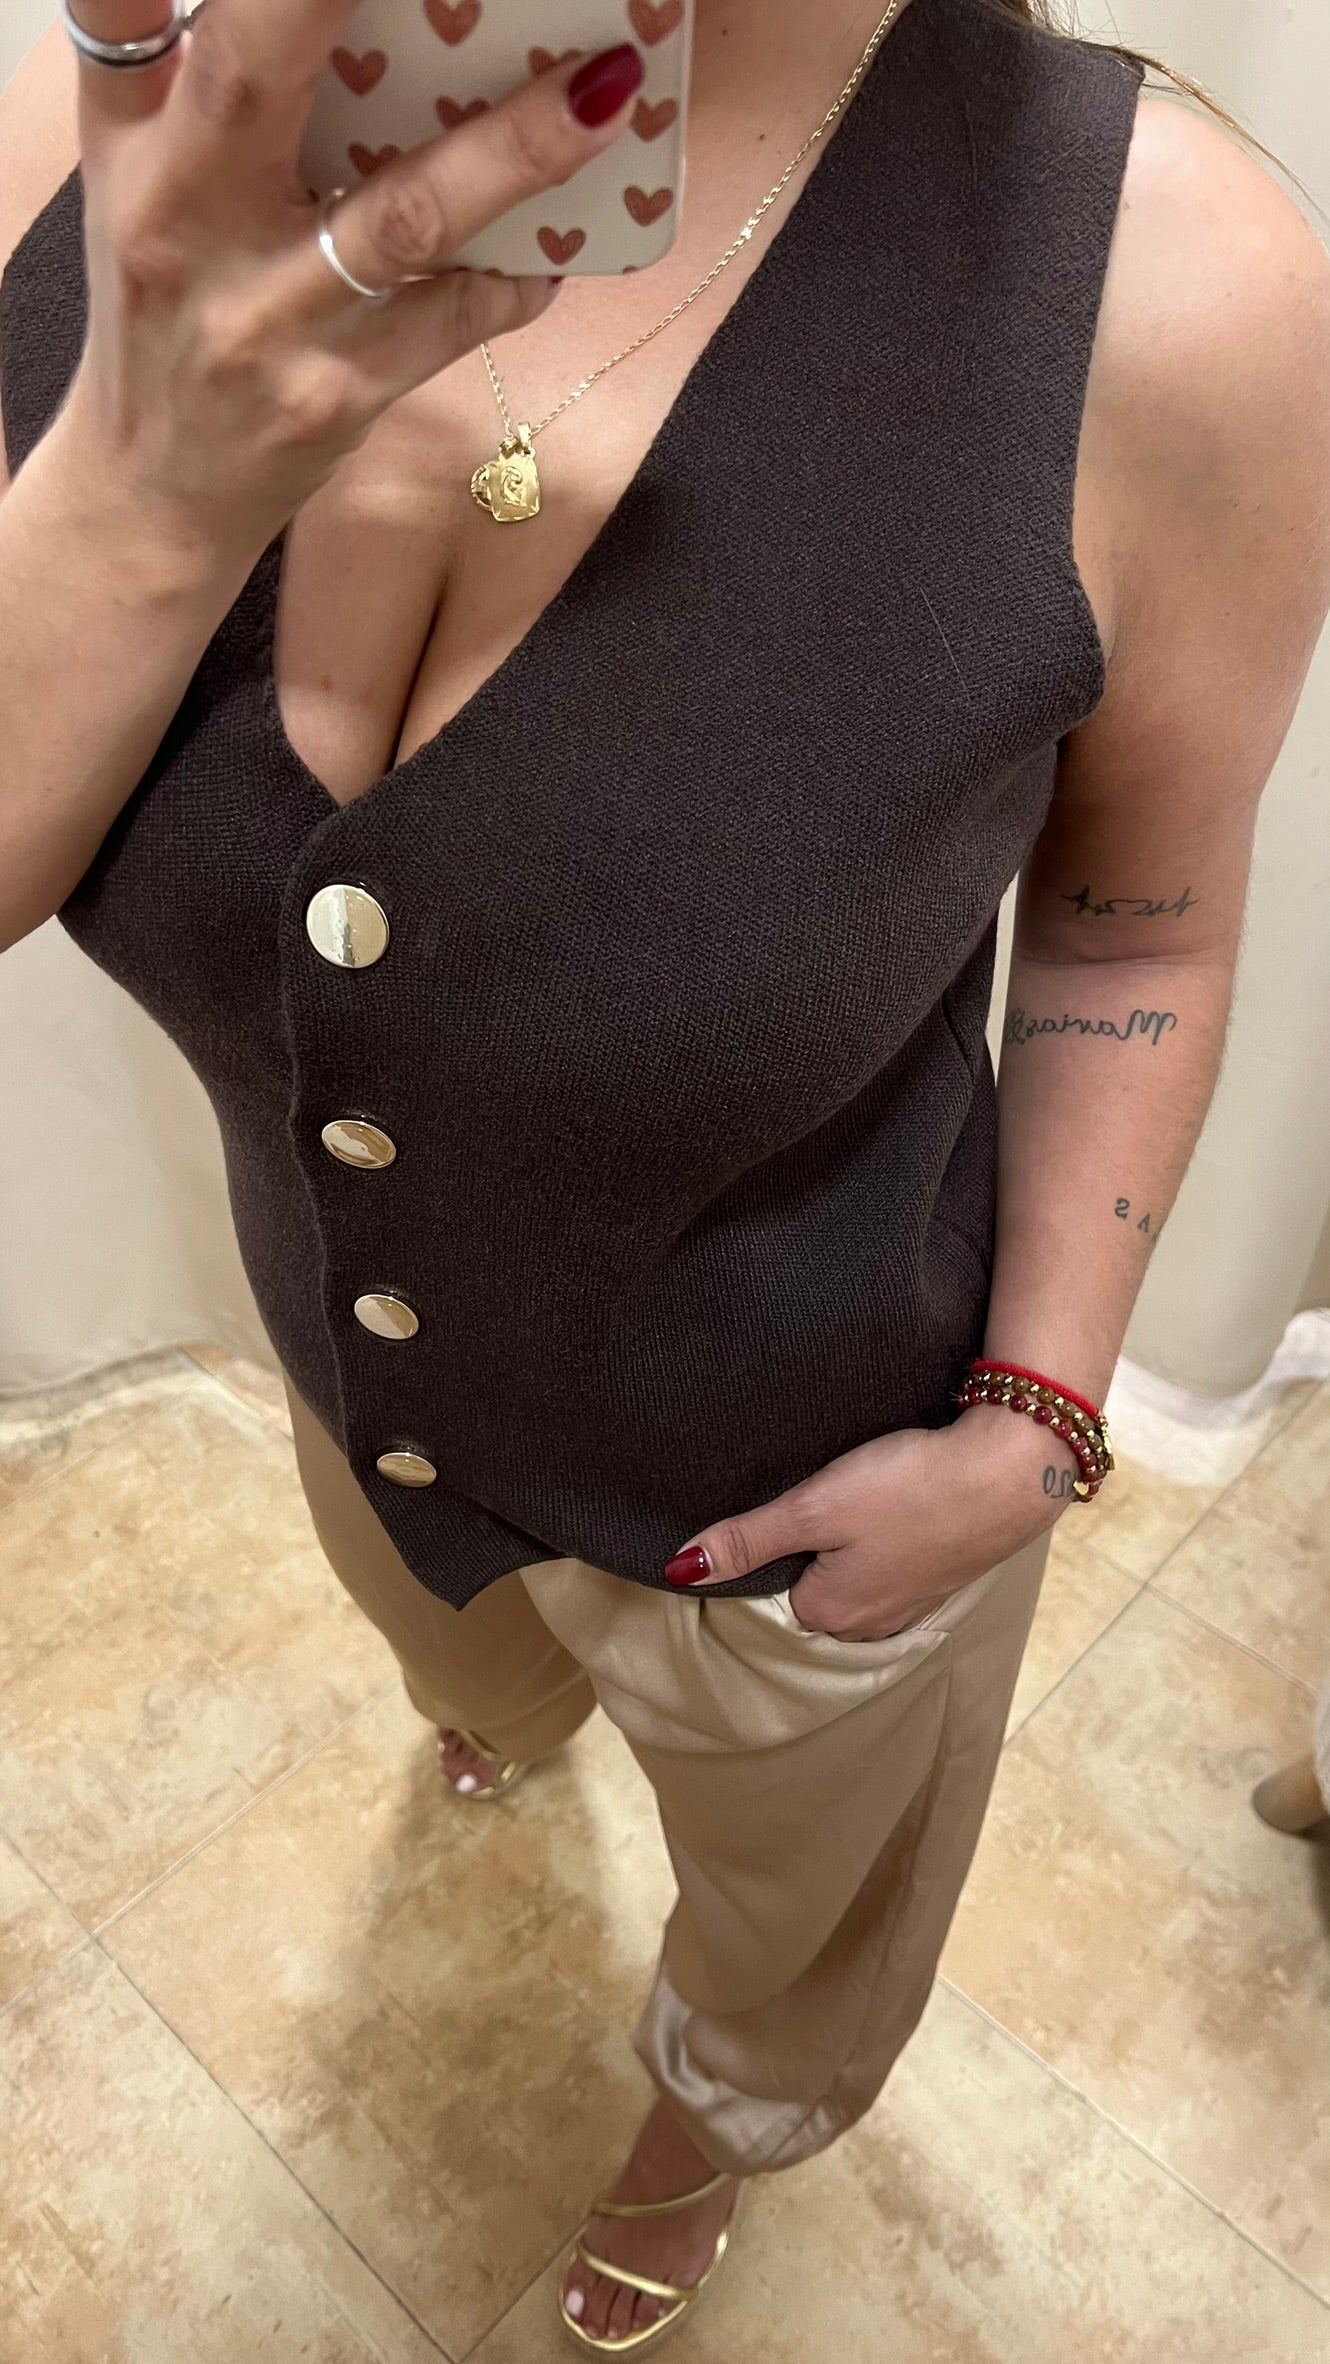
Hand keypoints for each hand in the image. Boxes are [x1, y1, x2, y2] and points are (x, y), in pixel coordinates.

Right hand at [62, 2, 643, 554]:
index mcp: (136, 145)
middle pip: (254, 77)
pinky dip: (518, 277)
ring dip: (514, 152)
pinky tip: (565, 244)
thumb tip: (270, 2)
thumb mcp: (136, 179)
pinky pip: (454, 321)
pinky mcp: (336, 394)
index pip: (120, 18)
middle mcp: (182, 220)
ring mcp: (265, 318)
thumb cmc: (164, 306)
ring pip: (401, 215)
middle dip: (323, 0)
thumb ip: (181, 73)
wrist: (156, 492)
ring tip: (604, 92)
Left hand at [664, 1410, 1074, 1640]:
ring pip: (856, 1575)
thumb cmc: (908, 1487)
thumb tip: (679, 1570)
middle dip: (812, 1549)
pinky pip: (894, 1564)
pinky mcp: (944, 1576)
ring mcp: (912, 1604)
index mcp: (828, 1614)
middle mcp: (870, 1623)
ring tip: (862, 1495)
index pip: (770, 1588)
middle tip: (827, 1493)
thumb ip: (748, 1539)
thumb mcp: (814, 1507)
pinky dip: (890, 1538)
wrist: (1012, 1471)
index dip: (773, 1543)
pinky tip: (898, 1504)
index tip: (788, 1505)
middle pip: (813, 1586)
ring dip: (853, 1544)